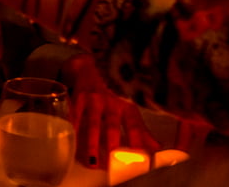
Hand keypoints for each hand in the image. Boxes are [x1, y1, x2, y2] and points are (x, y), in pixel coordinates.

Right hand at [63, 54, 160, 168]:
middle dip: (112, 146)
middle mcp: (112, 102)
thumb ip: (141, 128)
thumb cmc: (114, 87)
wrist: (93, 64)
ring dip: (91, 144)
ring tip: (92, 161)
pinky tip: (72, 140)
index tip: (140, 161)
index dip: (138, 144)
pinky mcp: (78, 96)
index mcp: (127, 105)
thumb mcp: (130, 104)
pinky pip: (75, 114)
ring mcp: (94, 99)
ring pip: (93, 124)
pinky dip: (73, 128)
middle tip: (112, 165)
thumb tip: (157, 147)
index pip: (135, 127)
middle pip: (113, 128)